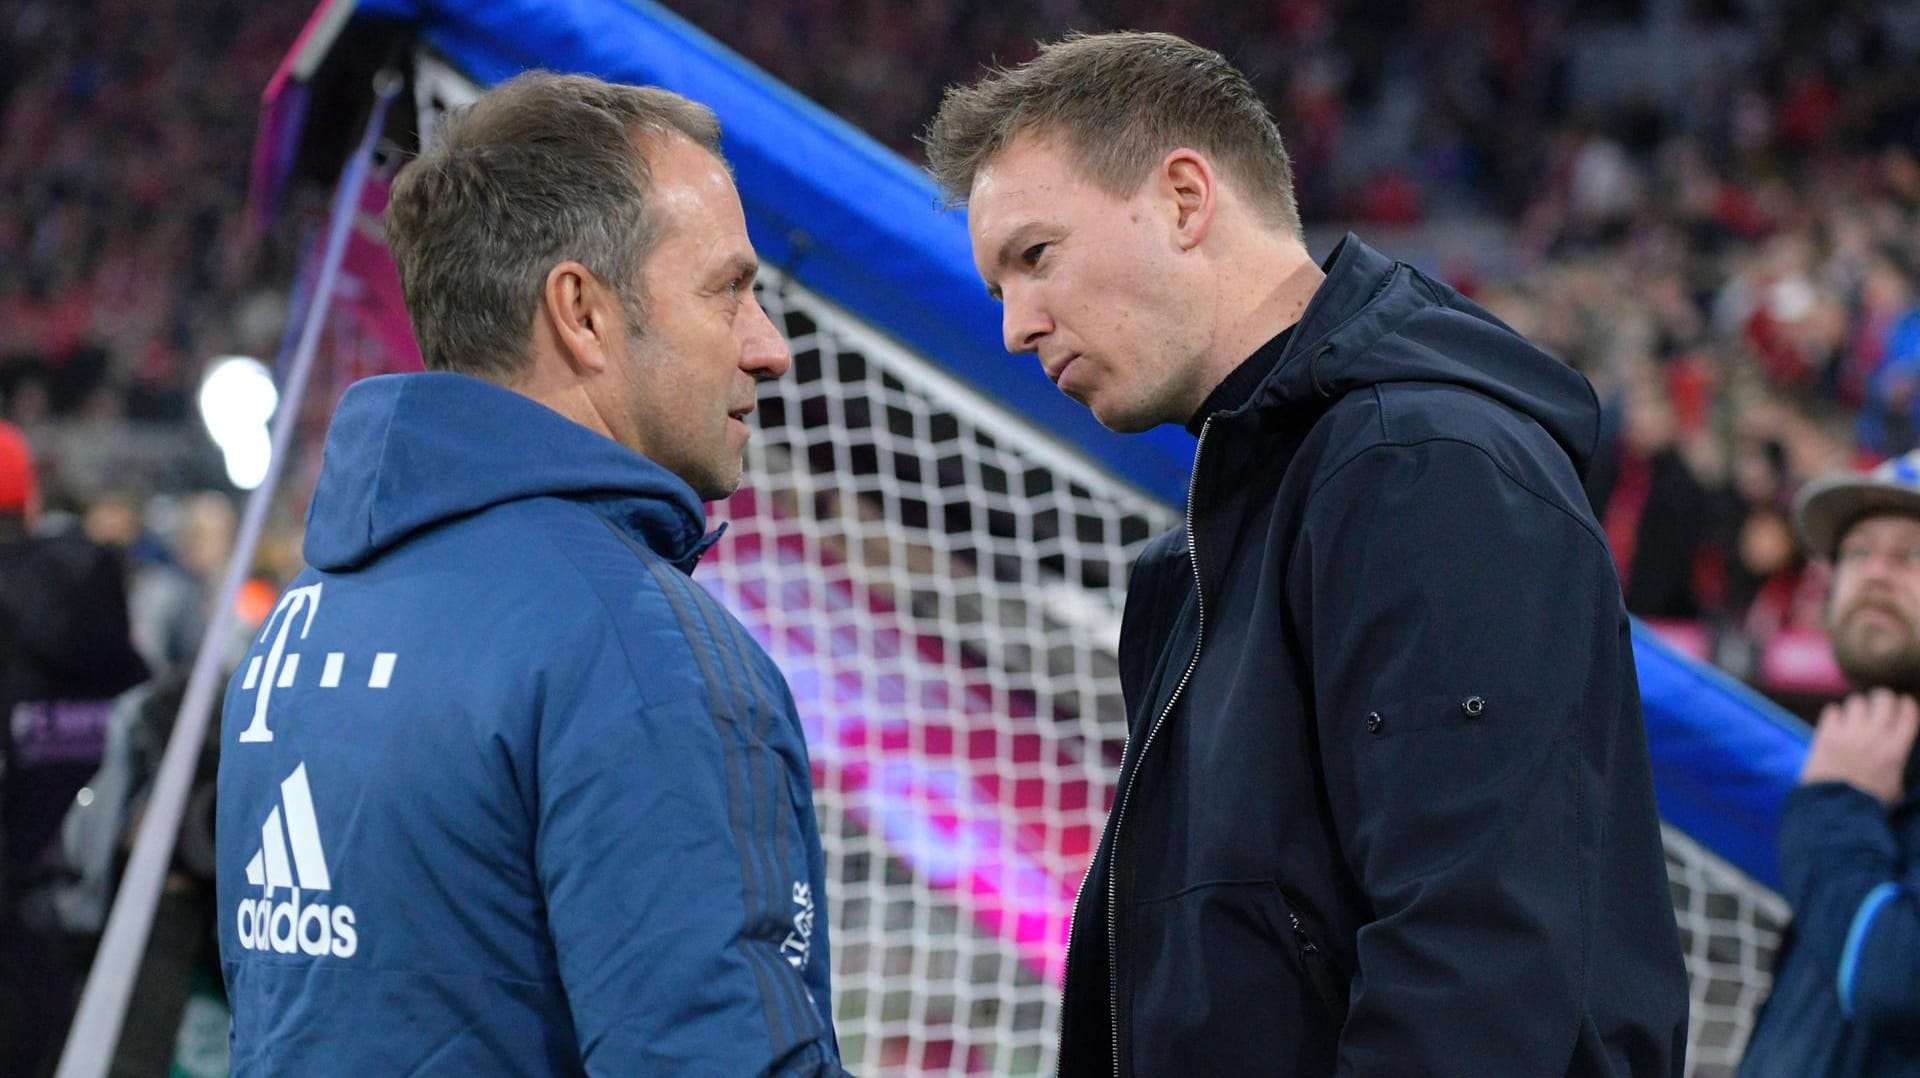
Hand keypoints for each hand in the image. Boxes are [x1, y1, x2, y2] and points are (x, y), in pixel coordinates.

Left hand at [1801, 689, 1919, 805]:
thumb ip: (1899, 763)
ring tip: (1856, 715)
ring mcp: (1847, 735)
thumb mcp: (1897, 787)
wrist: (1834, 810)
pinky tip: (1837, 723)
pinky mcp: (1824, 736)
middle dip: (1882, 698)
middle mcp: (1873, 738)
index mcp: (1895, 751)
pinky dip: (1836, 714)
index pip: (1908, 713)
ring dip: (1858, 706)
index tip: (1903, 705)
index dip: (1906, 705)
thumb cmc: (1869, 803)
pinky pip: (1832, 710)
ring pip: (1856, 701)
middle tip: (1879, 704)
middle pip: (1883, 698)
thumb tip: (1899, 746)